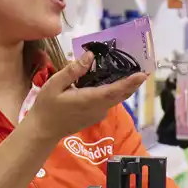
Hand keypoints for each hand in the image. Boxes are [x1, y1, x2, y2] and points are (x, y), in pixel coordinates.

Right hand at [24, 54, 146, 144]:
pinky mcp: (96, 115)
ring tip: (133, 70)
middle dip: (134, 82)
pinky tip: (114, 79)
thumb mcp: (54, 85)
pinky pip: (109, 101)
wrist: (43, 130)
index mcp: (89, 100)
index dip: (130, 82)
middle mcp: (98, 108)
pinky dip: (115, 91)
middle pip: (121, 94)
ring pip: (116, 98)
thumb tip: (90, 56)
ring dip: (126, 86)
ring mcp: (98, 113)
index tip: (143, 74)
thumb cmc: (46, 107)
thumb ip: (73, 70)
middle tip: (144, 68)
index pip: (115, 90)